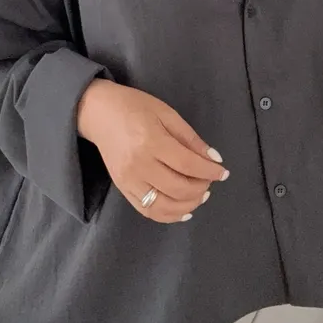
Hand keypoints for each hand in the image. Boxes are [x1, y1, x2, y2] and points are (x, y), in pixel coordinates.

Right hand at [77, 78, 228, 222]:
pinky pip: (148, 211)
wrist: (98, 113)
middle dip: (202, 188)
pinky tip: (183, 210)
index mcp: (151, 142)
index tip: (223, 172)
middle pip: (178, 188)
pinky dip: (169, 215)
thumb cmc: (134, 107)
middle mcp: (139, 165)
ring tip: (200, 195)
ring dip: (188, 205)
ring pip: (164, 207)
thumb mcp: (167, 113)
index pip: (188, 165)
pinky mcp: (122, 189)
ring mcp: (128, 181)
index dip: (210, 172)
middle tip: (210, 180)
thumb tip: (213, 159)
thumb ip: (190, 138)